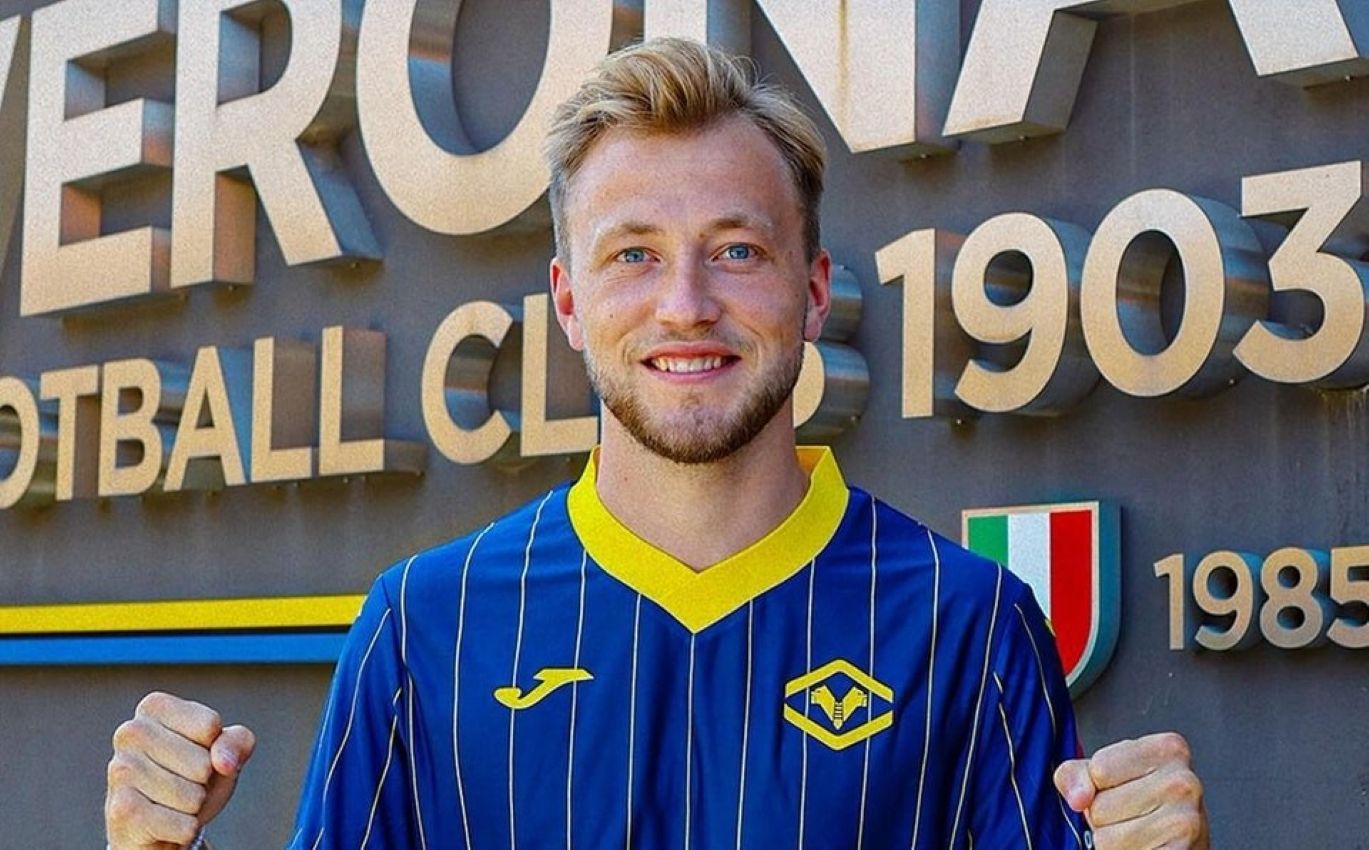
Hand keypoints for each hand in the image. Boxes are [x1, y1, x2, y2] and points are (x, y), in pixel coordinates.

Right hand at [106, 692, 255, 848]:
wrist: (160, 824)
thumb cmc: (193, 776)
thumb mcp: (226, 751)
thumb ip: (238, 742)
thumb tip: (223, 762)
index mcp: (154, 707)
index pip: (210, 726)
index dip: (214, 747)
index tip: (196, 753)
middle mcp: (130, 732)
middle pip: (203, 763)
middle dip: (204, 780)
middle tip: (184, 782)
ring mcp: (121, 771)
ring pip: (192, 796)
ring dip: (192, 805)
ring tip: (172, 801)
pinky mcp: (120, 810)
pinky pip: (182, 824)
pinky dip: (185, 829)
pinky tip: (165, 822)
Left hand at [1054, 732, 1208, 848]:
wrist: (1181, 845)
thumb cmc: (1143, 808)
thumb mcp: (1105, 775)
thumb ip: (1076, 774)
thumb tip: (1078, 797)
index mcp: (1167, 749)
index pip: (1099, 768)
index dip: (1097, 786)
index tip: (1122, 789)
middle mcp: (1183, 781)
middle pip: (1100, 806)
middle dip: (1106, 818)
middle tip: (1133, 818)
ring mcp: (1186, 822)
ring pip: (1107, 838)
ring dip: (1114, 843)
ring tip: (1139, 836)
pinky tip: (1145, 848)